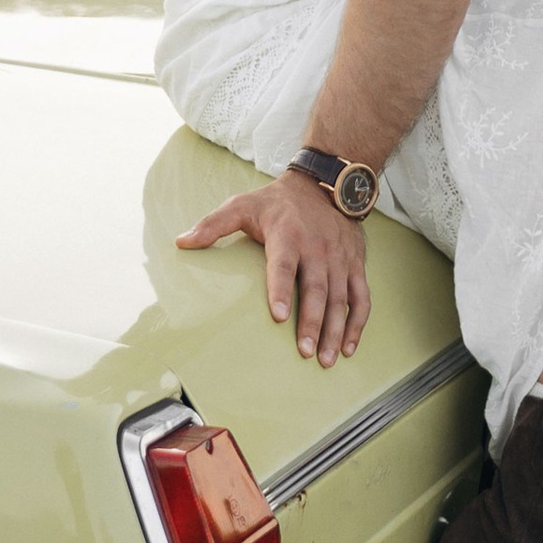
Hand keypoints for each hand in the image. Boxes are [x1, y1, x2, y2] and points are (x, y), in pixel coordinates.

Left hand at [177, 173, 370, 365]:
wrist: (325, 184)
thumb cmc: (278, 202)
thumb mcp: (242, 205)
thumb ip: (213, 225)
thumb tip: (181, 243)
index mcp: (287, 234)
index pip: (283, 265)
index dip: (281, 290)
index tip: (279, 316)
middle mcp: (317, 247)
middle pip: (316, 289)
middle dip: (313, 322)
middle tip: (306, 352)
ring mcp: (340, 257)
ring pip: (341, 298)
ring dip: (335, 330)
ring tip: (327, 359)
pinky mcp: (355, 264)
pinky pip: (361, 297)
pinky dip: (357, 322)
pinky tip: (349, 346)